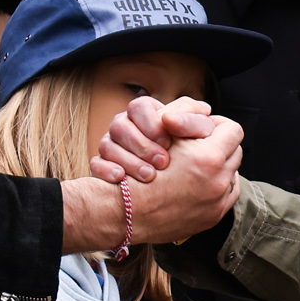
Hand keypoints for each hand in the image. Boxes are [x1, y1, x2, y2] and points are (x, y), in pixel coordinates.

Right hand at [63, 120, 241, 252]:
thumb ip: (189, 123)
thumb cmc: (138, 171)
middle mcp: (219, 182)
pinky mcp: (213, 218)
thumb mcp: (163, 136)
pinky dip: (216, 186)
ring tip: (199, 164)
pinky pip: (226, 195)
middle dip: (220, 146)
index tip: (205, 127)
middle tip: (202, 144)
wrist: (125, 212)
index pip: (232, 129)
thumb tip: (207, 116)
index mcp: (210, 157)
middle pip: (235, 152)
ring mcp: (218, 202)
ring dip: (220, 167)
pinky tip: (198, 182)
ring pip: (232, 174)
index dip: (217, 124)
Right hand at [95, 96, 224, 184]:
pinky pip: (96, 165)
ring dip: (130, 161)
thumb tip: (203, 109)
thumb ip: (195, 119)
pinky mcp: (103, 168)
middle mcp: (124, 127)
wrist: (164, 193)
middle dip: (144, 146)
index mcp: (144, 113)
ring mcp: (110, 148)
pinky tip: (122, 179)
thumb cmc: (183, 152)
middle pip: (120, 126)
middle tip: (164, 162)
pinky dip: (107, 171)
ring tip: (150, 176)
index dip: (153, 124)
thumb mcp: (192, 133)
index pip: (140, 107)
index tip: (170, 141)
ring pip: (107, 145)